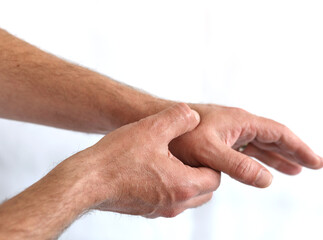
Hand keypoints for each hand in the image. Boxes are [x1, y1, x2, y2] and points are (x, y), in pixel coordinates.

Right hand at [79, 103, 219, 217]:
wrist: (85, 181)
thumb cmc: (117, 157)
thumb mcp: (152, 128)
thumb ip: (180, 118)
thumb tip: (194, 116)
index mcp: (184, 186)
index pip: (215, 177)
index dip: (210, 160)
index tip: (199, 147)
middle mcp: (175, 204)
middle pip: (206, 191)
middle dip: (202, 171)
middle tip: (189, 153)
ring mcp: (160, 210)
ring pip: (188, 197)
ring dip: (187, 179)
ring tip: (171, 159)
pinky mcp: (146, 210)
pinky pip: (169, 200)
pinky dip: (170, 186)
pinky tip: (153, 168)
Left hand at [169, 104, 322, 187]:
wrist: (156, 123)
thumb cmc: (179, 134)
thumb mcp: (209, 151)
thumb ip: (237, 166)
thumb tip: (267, 179)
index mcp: (241, 121)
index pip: (278, 134)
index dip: (298, 148)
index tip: (316, 161)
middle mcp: (238, 124)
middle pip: (273, 138)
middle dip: (294, 151)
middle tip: (315, 164)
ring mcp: (229, 131)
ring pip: (260, 145)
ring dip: (277, 157)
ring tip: (294, 169)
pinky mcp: (219, 139)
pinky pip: (246, 150)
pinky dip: (258, 160)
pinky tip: (263, 168)